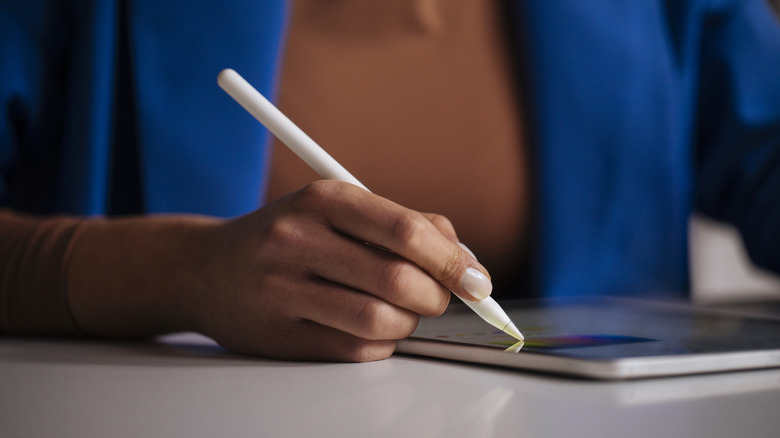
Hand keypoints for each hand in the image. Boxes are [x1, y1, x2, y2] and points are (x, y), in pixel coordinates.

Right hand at [190, 180, 491, 360]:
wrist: (204, 268)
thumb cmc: (288, 236)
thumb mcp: (339, 208)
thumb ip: (406, 224)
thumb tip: (467, 260)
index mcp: (323, 198)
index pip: (408, 230)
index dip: (453, 260)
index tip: (476, 281)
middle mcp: (298, 239)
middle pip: (399, 280)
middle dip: (436, 297)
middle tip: (439, 300)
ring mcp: (281, 289)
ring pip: (379, 321)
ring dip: (408, 324)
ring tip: (402, 314)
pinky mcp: (276, 334)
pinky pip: (354, 350)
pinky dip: (381, 344)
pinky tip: (372, 329)